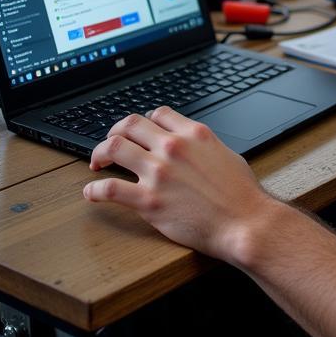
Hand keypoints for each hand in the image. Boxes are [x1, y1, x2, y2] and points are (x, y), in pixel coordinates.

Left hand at [83, 106, 271, 263]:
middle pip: (130, 124)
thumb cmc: (240, 194)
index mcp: (194, 133)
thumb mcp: (226, 154)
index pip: (158, 114)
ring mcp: (158, 173)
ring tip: (96, 163)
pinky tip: (91, 192)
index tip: (140, 133)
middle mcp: (173, 147)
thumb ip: (204, 145)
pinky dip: (94, 189)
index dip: (145, 122)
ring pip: (114, 148)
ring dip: (99, 153)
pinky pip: (109, 189)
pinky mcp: (148, 201)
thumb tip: (193, 146)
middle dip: (115, 131)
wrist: (244, 222)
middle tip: (110, 144)